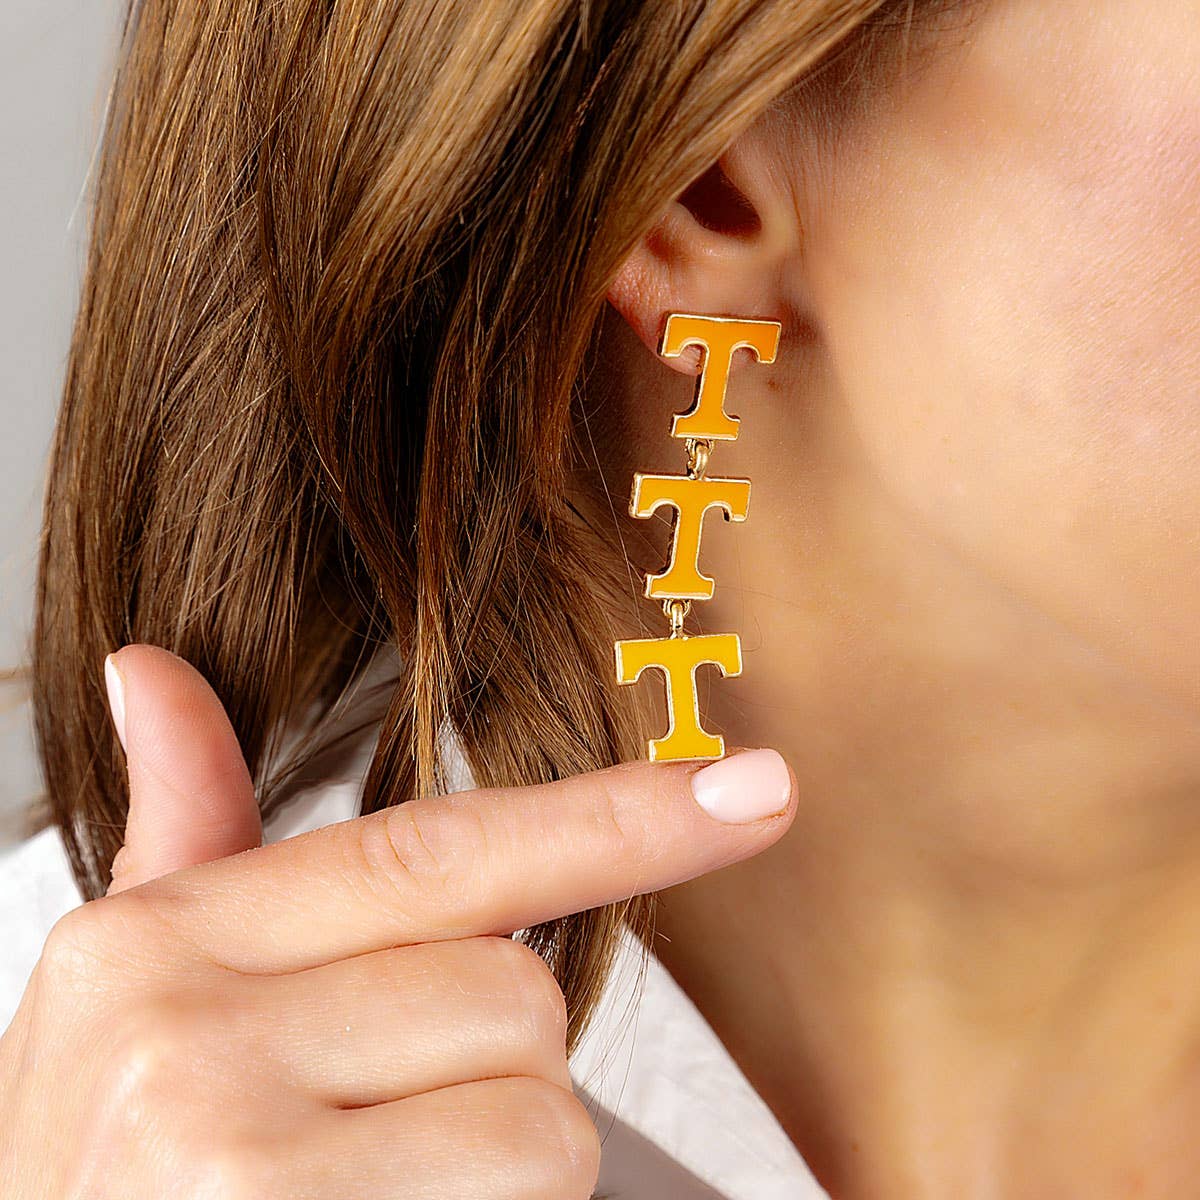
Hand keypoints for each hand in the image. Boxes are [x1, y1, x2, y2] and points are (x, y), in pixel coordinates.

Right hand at [0, 645, 795, 1197]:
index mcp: (152, 941)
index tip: (751, 791)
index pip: (434, 849)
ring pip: (541, 1114)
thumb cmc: (112, 1180)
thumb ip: (182, 836)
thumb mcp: (122, 1007)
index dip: (611, 818)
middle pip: (515, 994)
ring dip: (498, 1171)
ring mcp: (225, 1154)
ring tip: (376, 1198)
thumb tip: (151, 671)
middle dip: (492, 1070)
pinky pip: (526, 1198)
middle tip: (379, 1137)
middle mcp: (179, 1033)